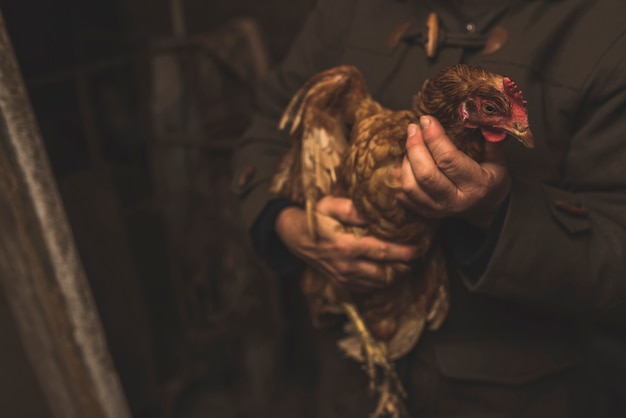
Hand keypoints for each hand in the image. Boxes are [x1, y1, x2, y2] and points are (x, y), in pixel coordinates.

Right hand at [275, 196, 417, 291]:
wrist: (294, 237)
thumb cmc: (314, 217)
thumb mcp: (329, 205)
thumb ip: (351, 209)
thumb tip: (373, 213)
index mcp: (346, 246)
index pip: (382, 252)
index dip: (403, 252)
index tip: (418, 247)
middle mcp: (346, 267)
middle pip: (385, 272)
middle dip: (404, 265)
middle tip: (416, 254)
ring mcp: (344, 279)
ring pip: (379, 283)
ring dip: (394, 273)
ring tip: (405, 261)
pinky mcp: (342, 285)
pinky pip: (368, 288)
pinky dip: (381, 280)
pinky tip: (387, 268)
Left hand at [398, 116, 510, 228]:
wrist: (486, 209)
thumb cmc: (491, 179)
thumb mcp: (499, 161)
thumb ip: (493, 140)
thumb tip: (484, 118)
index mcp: (476, 185)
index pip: (448, 159)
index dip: (434, 137)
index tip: (426, 120)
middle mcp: (455, 200)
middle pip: (425, 173)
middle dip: (415, 147)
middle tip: (413, 128)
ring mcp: (438, 209)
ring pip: (410, 186)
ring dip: (406, 161)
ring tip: (410, 145)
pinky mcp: (425, 212)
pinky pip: (403, 196)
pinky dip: (399, 177)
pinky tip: (404, 162)